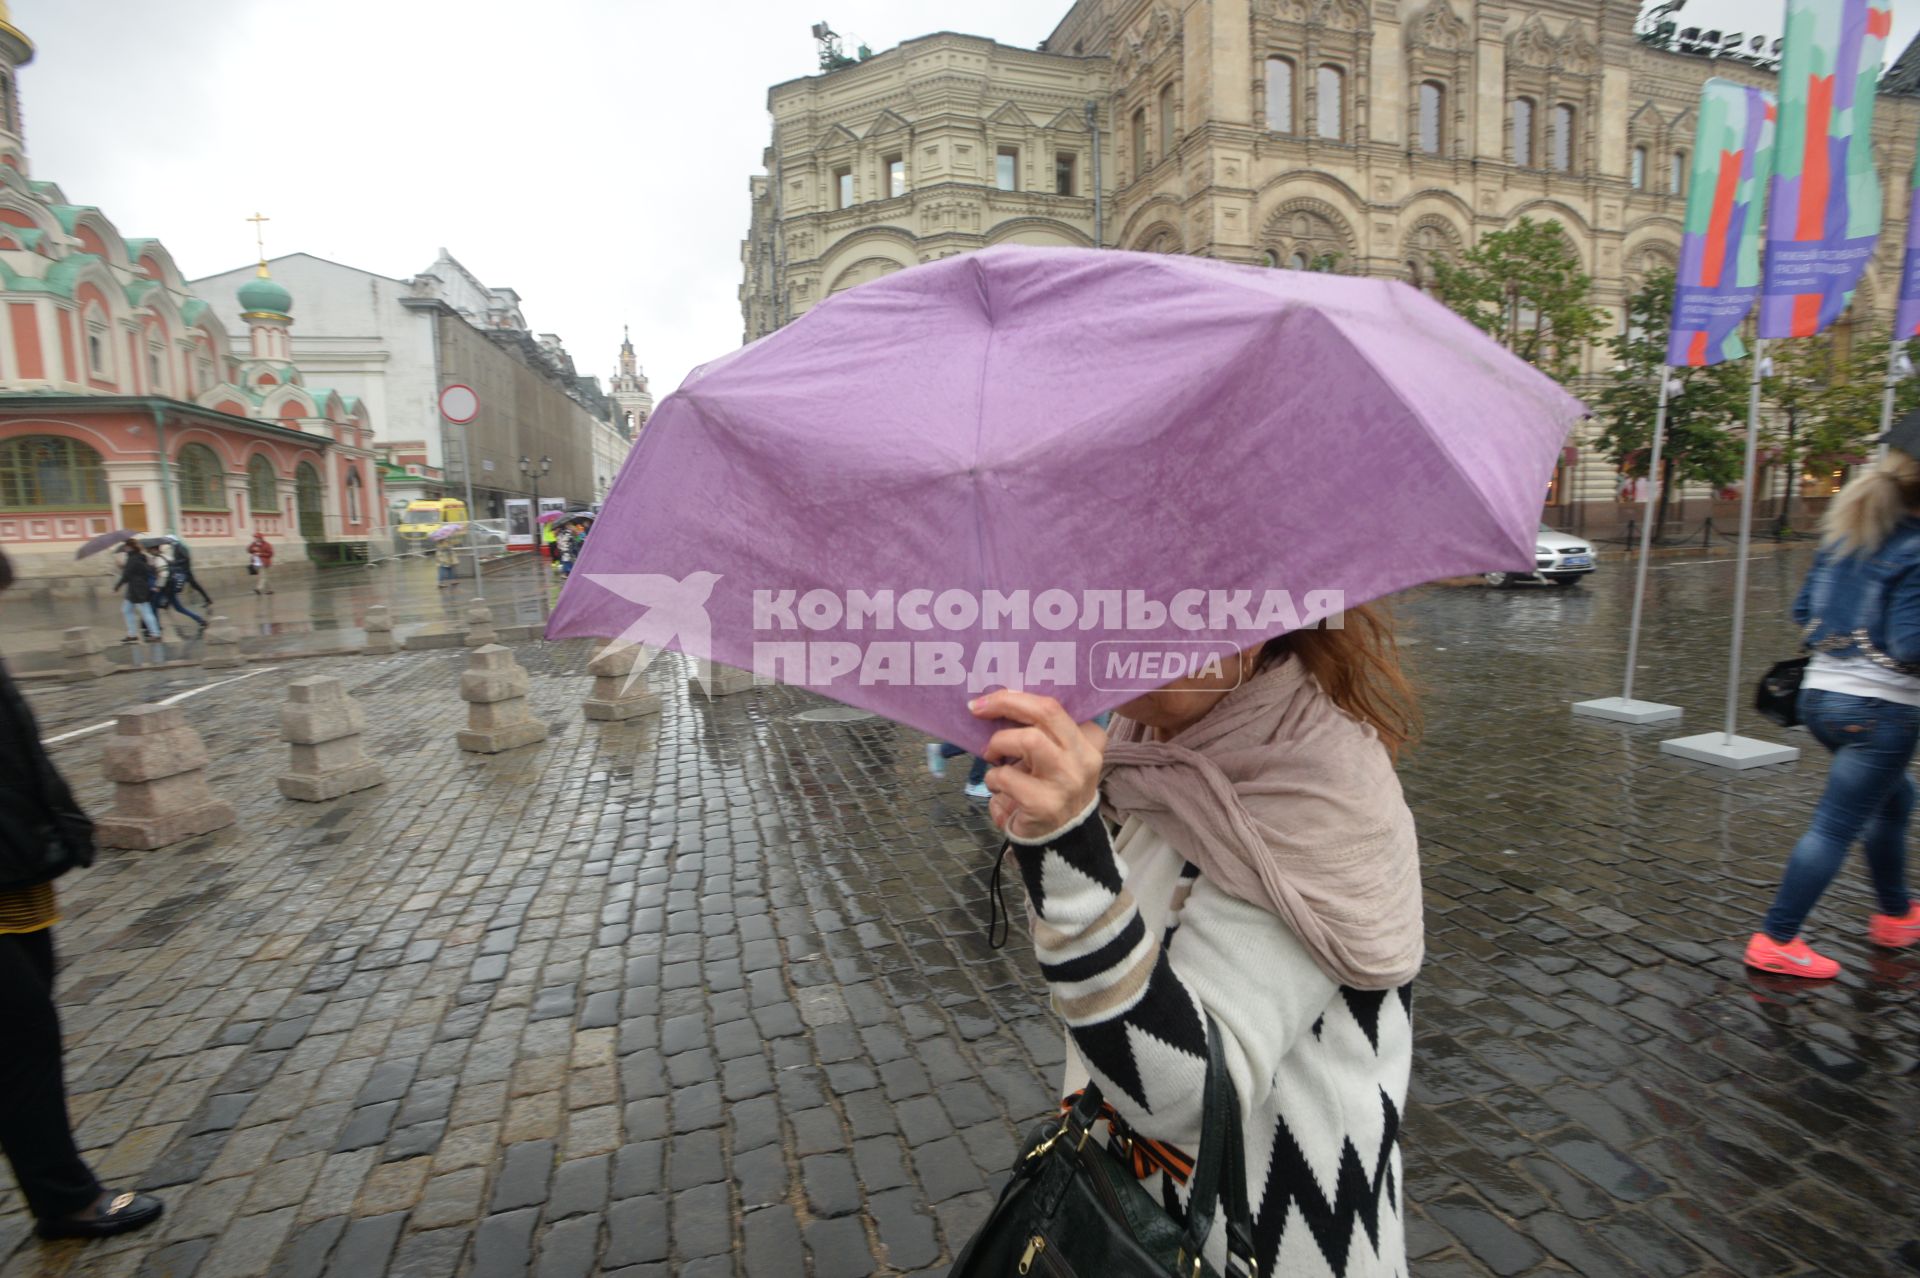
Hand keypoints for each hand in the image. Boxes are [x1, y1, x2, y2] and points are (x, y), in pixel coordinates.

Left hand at [970, 691, 1106, 840]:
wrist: (1063, 841)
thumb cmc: (1052, 790)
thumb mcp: (1057, 758)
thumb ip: (1041, 732)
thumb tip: (998, 704)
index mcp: (1088, 740)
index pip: (1053, 706)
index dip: (1019, 697)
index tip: (996, 698)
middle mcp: (1083, 757)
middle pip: (1045, 712)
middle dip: (1006, 703)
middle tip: (979, 708)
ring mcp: (1067, 781)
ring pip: (1028, 740)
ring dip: (999, 744)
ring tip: (992, 756)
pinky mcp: (1045, 805)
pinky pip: (1006, 777)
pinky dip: (993, 778)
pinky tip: (997, 787)